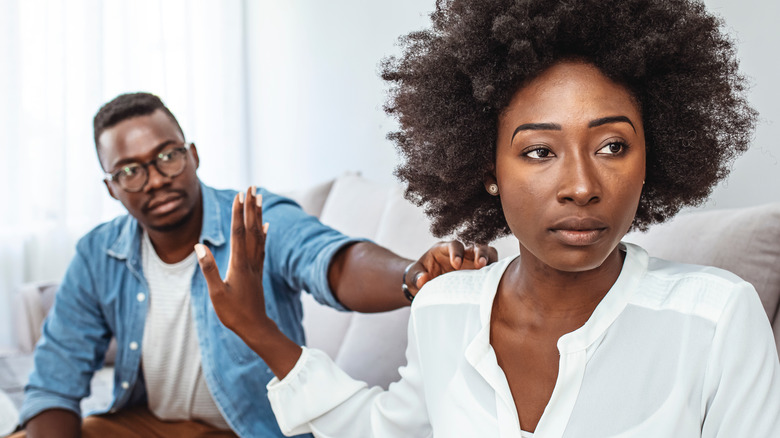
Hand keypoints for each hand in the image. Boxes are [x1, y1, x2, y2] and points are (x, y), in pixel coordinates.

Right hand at [195, 187, 270, 338]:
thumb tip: (199, 246)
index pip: (239, 233)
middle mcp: (250, 260)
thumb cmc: (234, 313)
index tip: (239, 195)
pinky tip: (267, 225)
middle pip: (252, 228)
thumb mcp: (216, 293)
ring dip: (258, 215)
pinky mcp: (258, 270)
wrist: (256, 327)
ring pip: (259, 234)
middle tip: (252, 187)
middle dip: (251, 207)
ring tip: (259, 198)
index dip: (238, 213)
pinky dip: (264, 233)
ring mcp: (256, 265)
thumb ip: (209, 269)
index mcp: (239, 264)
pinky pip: (262, 246)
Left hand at [405, 241, 498, 295]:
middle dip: (480, 253)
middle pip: (476, 245)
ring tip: (491, 272)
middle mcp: (461, 253)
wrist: (426, 287)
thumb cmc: (419, 278)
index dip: (456, 252)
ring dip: (491, 260)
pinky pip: (492, 269)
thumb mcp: (412, 277)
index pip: (454, 244)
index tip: (455, 265)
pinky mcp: (480, 273)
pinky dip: (495, 273)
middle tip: (480, 265)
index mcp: (444, 249)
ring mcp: (472, 262)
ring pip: (488, 253)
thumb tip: (422, 280)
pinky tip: (496, 283)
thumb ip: (416, 277)